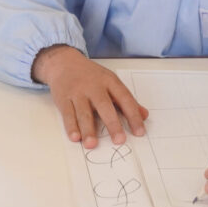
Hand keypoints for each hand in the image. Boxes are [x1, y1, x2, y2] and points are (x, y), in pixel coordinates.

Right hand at [32, 45, 147, 147]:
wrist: (64, 62)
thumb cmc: (90, 75)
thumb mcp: (110, 81)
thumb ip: (126, 100)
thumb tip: (144, 115)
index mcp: (109, 81)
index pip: (124, 99)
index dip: (133, 115)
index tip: (139, 132)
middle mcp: (93, 87)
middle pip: (104, 106)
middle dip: (112, 124)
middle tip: (119, 140)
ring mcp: (77, 93)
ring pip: (83, 113)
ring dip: (88, 129)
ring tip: (92, 144)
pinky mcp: (63, 99)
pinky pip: (68, 114)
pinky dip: (71, 126)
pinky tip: (75, 137)